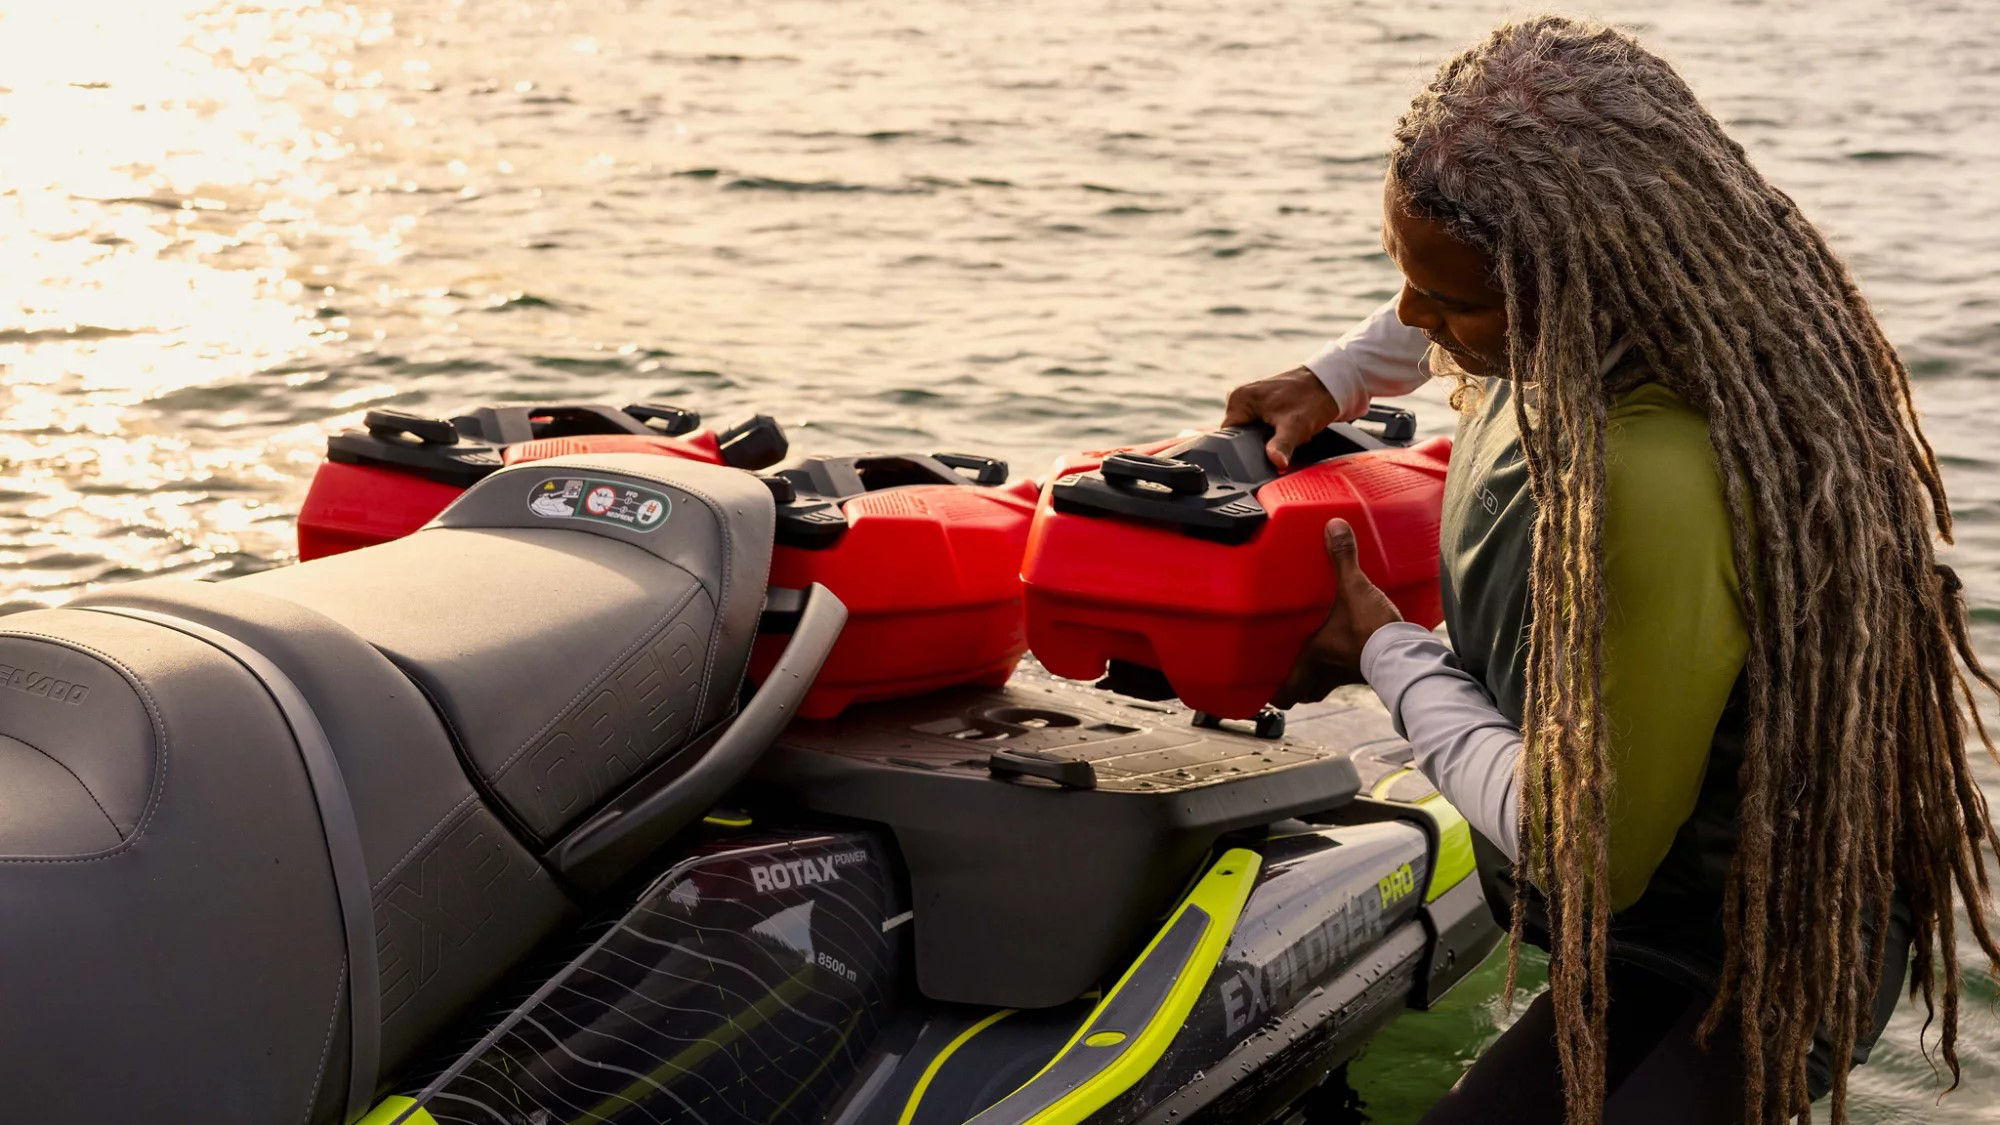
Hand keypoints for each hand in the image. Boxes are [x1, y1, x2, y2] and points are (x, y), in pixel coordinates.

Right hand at [1222, 366, 1341, 470]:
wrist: (1331, 385)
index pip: (1227, 436)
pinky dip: (1272, 433)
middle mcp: (1240, 398)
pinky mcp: (1261, 405)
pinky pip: (1260, 427)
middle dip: (1257, 445)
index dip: (1242, 451)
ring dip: (1266, 440)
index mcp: (1239, 400)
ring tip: (1284, 433)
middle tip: (1278, 441)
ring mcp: (1251, 401)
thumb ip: (1281, 446)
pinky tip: (1284, 430)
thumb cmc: (1312, 399)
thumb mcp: (1295, 427)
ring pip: (1251, 434)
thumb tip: (1275, 462)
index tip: (1261, 453)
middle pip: (1239, 436)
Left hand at [1272, 519, 1404, 707]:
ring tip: (1317, 660)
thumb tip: (1333, 525)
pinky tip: (1349, 649)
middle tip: (1289, 672)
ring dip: (1321, 679)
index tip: (1267, 691)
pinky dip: (1346, 667)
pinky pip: (1350, 674)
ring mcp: (1350, 676)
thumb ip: (1342, 557)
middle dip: (1298, 686)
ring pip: (1327, 686)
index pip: (1287, 692)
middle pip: (1306, 693)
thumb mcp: (1353, 588)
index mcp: (1313, 657)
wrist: (1409, 651)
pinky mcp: (1370, 670)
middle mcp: (1328, 672)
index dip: (1276, 695)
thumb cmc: (1372, 628)